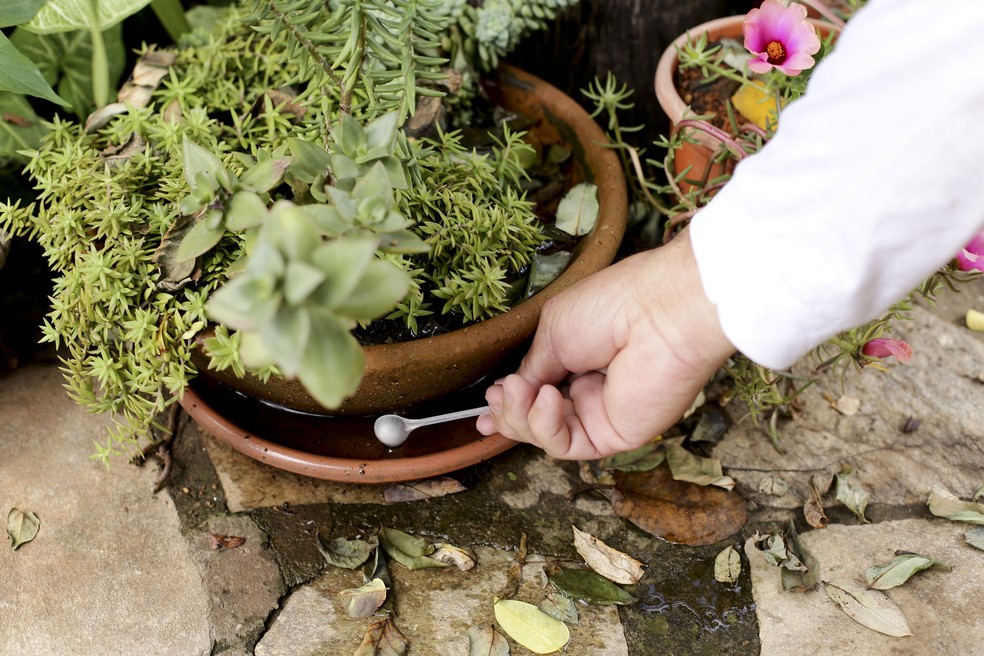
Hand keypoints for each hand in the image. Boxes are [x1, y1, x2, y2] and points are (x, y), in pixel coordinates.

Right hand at [476, 229, 734, 458]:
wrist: (655, 313)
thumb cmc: (610, 307)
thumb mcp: (553, 332)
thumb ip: (533, 367)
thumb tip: (515, 389)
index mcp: (579, 360)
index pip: (538, 392)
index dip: (510, 402)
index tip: (487, 403)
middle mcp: (591, 391)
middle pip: (538, 419)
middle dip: (510, 412)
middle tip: (496, 397)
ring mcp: (603, 414)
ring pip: (547, 436)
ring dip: (521, 417)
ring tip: (516, 390)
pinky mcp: (615, 436)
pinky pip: (568, 445)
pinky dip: (546, 427)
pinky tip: (546, 399)